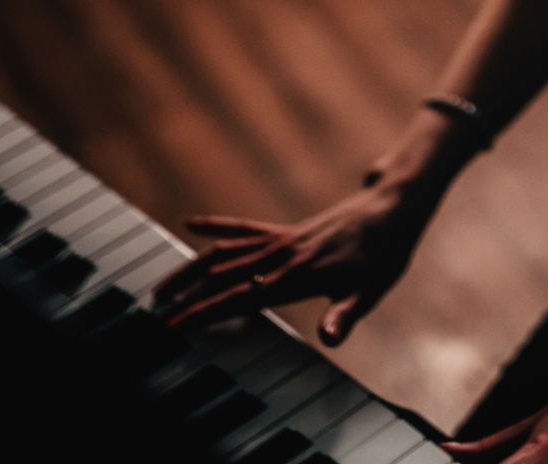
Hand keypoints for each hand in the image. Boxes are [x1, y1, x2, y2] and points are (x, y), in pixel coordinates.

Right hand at [150, 170, 435, 346]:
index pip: (240, 296)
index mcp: (295, 275)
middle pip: (221, 274)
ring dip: (191, 268)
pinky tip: (192, 224)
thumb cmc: (383, 254)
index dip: (207, 311)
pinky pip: (244, 228)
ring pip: (224, 252)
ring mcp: (280, 240)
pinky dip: (217, 227)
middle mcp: (281, 255)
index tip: (178, 323)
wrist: (392, 208)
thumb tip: (330, 339)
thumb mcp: (370, 290)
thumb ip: (345, 315)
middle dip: (186, 293)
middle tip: (155, 309)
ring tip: (163, 285)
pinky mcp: (285, 231)